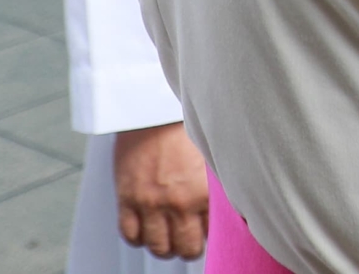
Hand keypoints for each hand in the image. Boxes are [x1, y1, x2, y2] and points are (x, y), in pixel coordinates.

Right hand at [113, 121, 209, 259]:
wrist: (151, 109)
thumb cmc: (183, 128)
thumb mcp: (210, 156)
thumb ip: (216, 185)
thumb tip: (231, 207)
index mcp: (203, 192)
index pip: (211, 233)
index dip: (210, 235)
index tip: (208, 232)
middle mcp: (177, 202)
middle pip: (186, 248)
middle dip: (189, 248)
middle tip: (189, 240)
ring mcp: (150, 203)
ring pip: (158, 247)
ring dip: (165, 247)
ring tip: (168, 237)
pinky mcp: (127, 199)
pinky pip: (130, 235)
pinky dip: (138, 237)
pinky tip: (146, 228)